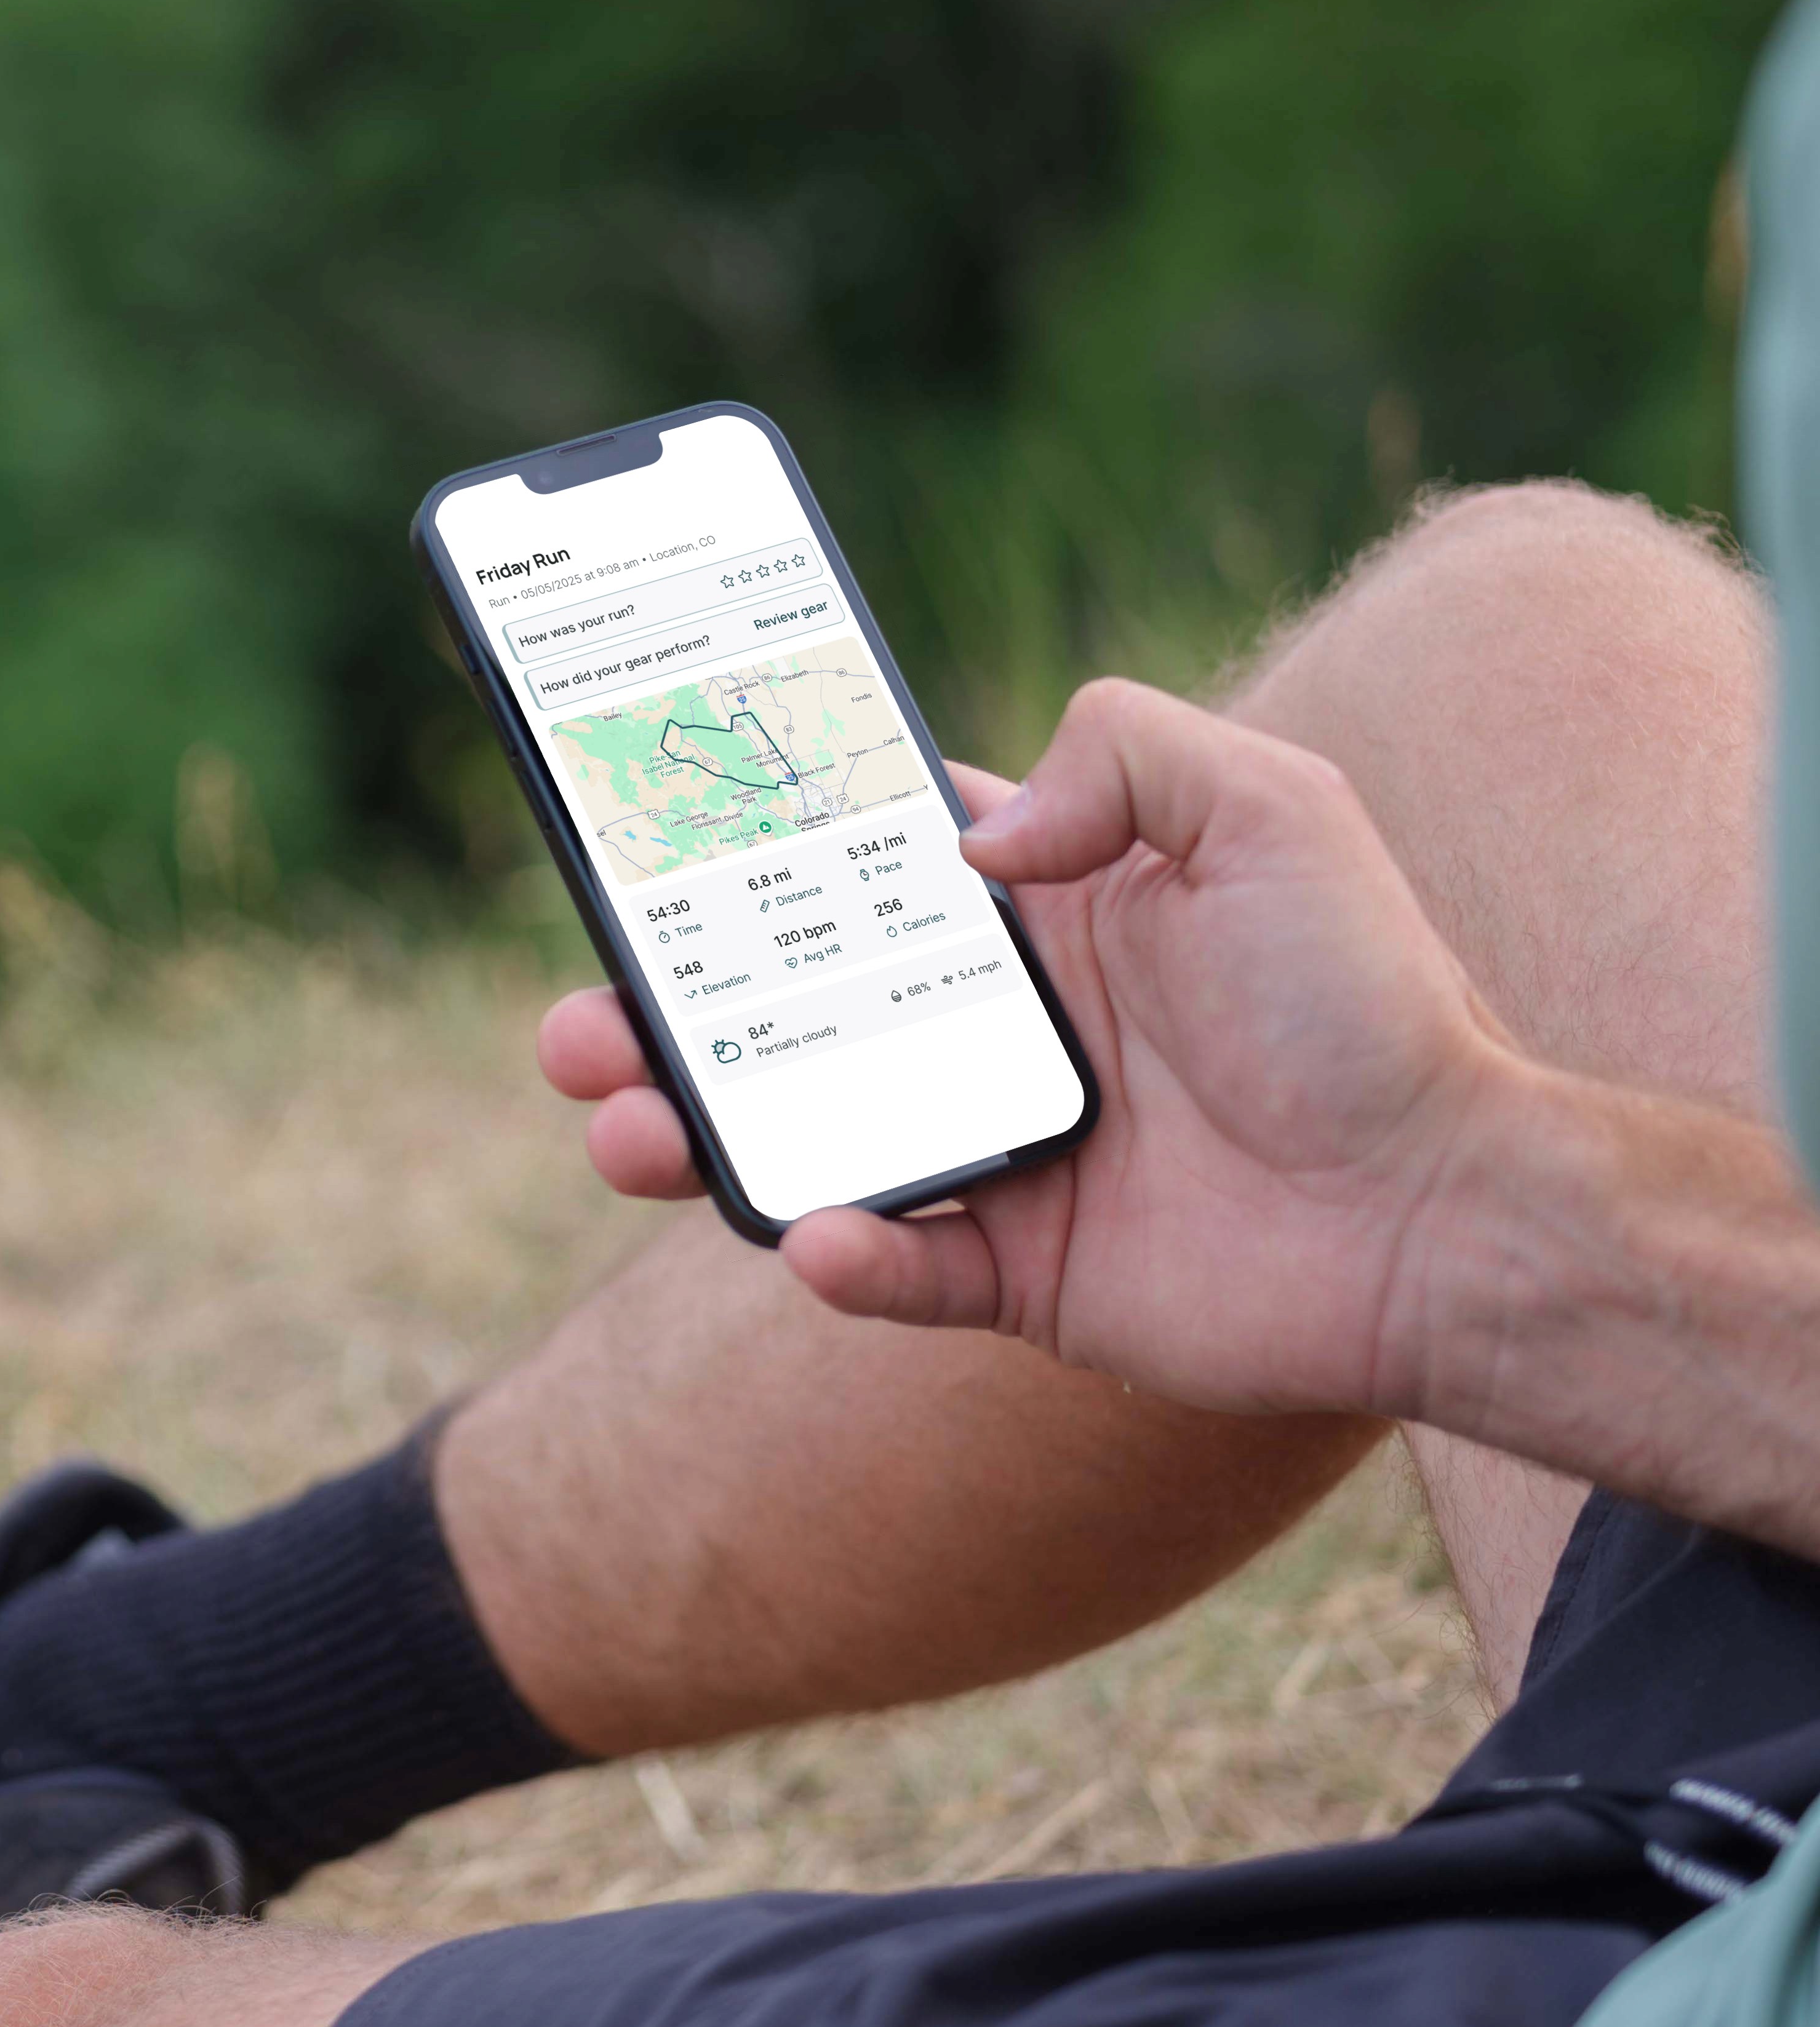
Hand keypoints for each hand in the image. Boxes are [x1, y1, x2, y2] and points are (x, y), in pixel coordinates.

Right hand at [535, 680, 1524, 1415]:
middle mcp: (1008, 1026)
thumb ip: (1119, 752)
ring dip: (700, 1134)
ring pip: (809, 1141)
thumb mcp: (1269, 807)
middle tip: (577, 1022)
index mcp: (1046, 911)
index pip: (859, 868)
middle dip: (665, 1013)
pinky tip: (818, 1237)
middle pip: (789, 1011)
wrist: (1451, 1208)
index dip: (746, 856)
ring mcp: (1009, 1153)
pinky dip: (848, 1260)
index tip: (639, 844)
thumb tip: (976, 841)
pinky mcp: (1031, 1274)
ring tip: (622, 1129)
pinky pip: (905, 1272)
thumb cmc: (1371, 1000)